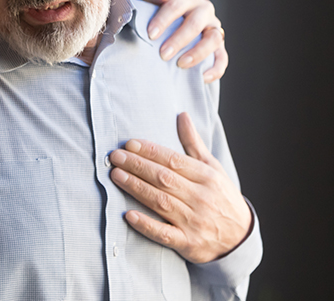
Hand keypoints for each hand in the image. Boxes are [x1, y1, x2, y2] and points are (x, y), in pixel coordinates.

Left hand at [109, 112, 251, 263]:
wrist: (241, 238)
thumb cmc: (221, 197)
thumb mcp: (213, 168)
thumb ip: (193, 144)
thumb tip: (182, 115)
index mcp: (207, 177)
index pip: (174, 160)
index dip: (151, 151)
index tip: (130, 143)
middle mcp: (201, 198)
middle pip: (164, 178)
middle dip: (138, 166)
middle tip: (116, 157)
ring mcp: (194, 221)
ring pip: (161, 202)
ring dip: (137, 188)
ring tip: (116, 176)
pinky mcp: (188, 243)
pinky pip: (164, 234)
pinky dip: (147, 225)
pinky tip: (129, 215)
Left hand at [144, 0, 227, 82]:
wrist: (168, 28)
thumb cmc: (159, 16)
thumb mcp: (153, 5)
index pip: (177, 4)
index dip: (164, 19)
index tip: (151, 34)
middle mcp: (204, 9)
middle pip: (196, 23)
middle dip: (178, 39)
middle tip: (163, 54)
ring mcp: (214, 27)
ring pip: (213, 38)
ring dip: (197, 53)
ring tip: (180, 64)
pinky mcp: (220, 46)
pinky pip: (223, 57)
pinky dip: (215, 69)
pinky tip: (202, 77)